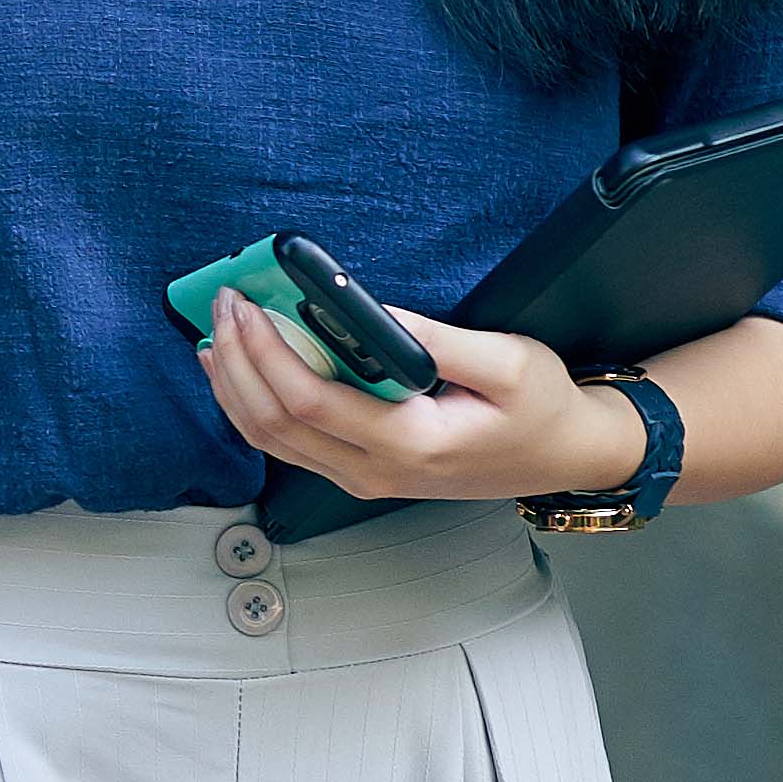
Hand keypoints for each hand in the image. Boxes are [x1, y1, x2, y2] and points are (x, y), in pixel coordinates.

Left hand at [197, 292, 638, 508]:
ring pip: (272, 440)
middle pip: (273, 423)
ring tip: (216, 335)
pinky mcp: (360, 470)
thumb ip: (438, 342)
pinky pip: (289, 443)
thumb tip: (374, 315)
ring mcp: (364, 477)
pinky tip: (242, 370)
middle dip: (238, 361)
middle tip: (222, 305)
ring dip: (234, 387)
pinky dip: (254, 405)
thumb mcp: (509, 363)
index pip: (308, 401)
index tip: (246, 305)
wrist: (566, 457)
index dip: (265, 352)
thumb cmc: (543, 410)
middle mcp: (375, 470)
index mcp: (409, 445)